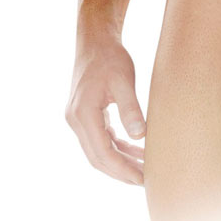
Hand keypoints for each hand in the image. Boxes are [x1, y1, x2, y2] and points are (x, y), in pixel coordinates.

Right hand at [65, 36, 146, 184]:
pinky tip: (135, 149)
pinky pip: (100, 138)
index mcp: (83, 115)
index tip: (142, 179)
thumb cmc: (110, 57)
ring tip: (143, 169)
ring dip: (119, 160)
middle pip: (98, 157)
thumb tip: (141, 136)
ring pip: (98, 150)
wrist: (95, 40)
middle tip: (145, 181)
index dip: (123, 169)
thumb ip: (130, 108)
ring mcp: (78, 119)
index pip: (103, 153)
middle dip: (121, 171)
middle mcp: (76, 121)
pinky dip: (116, 146)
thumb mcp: (123, 80)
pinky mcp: (84, 114)